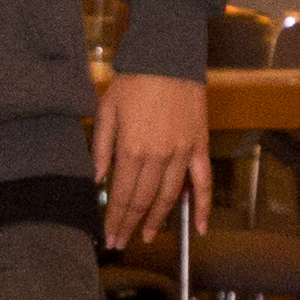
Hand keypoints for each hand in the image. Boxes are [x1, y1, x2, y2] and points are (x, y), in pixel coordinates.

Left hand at [94, 70, 208, 247]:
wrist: (168, 57)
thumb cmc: (133, 82)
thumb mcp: (106, 111)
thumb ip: (101, 149)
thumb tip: (96, 179)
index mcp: (132, 149)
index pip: (122, 195)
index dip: (115, 219)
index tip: (109, 236)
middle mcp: (158, 157)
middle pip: (144, 201)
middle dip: (131, 224)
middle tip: (121, 242)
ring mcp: (182, 153)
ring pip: (170, 197)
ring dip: (158, 220)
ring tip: (148, 236)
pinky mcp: (199, 146)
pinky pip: (203, 182)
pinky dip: (202, 207)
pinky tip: (197, 228)